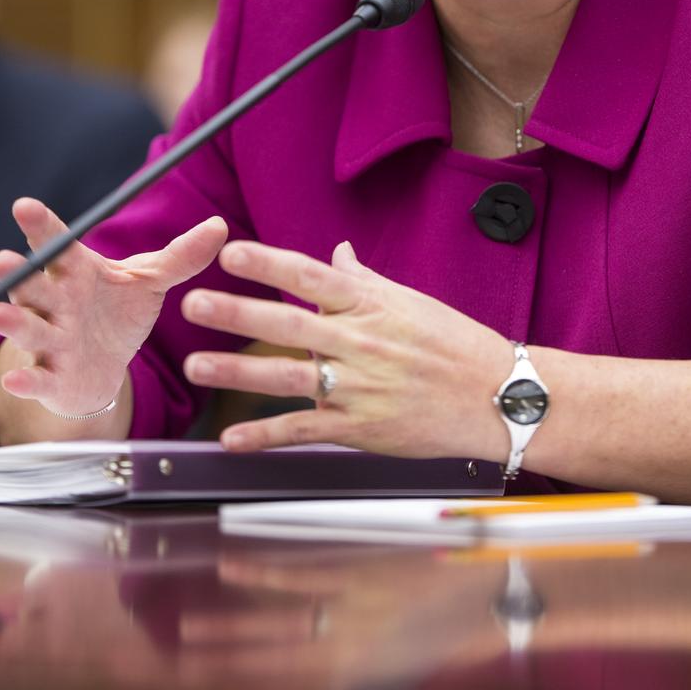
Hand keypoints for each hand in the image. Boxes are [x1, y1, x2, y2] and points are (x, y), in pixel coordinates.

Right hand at [0, 197, 227, 415]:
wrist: (106, 367)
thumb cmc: (119, 312)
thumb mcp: (151, 281)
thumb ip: (181, 256)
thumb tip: (220, 225)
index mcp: (77, 273)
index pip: (57, 245)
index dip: (42, 227)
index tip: (25, 206)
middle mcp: (55, 303)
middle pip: (32, 285)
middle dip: (17, 274)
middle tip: (3, 260)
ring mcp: (49, 341)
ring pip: (27, 329)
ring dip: (14, 323)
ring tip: (1, 314)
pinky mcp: (50, 378)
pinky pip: (36, 379)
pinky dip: (25, 381)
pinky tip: (19, 380)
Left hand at [181, 240, 511, 460]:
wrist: (496, 396)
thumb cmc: (455, 343)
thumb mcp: (410, 302)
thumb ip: (365, 280)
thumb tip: (337, 252)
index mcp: (371, 305)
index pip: (311, 275)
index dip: (268, 263)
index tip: (231, 253)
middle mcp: (360, 342)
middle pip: (289, 324)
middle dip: (237, 313)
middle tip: (194, 304)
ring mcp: (360, 387)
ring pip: (288, 377)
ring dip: (237, 373)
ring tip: (195, 365)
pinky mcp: (361, 428)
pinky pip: (305, 430)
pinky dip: (265, 435)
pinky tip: (232, 438)